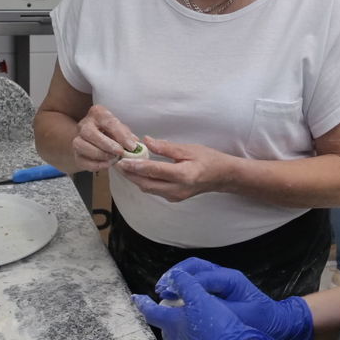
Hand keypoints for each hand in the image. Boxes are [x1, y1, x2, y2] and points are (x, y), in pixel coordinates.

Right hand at [73, 104, 141, 171]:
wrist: (94, 141)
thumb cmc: (110, 133)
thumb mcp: (121, 129)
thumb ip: (127, 135)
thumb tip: (136, 145)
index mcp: (97, 113)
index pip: (108, 122)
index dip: (121, 135)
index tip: (131, 147)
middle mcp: (84, 124)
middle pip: (90, 133)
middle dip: (107, 145)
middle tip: (120, 153)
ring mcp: (77, 139)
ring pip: (81, 146)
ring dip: (100, 154)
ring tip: (113, 159)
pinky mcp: (75, 154)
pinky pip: (81, 160)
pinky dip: (95, 164)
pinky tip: (106, 165)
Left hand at [115, 137, 233, 202]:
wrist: (222, 176)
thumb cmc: (208, 159)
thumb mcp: (189, 149)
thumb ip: (166, 147)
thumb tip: (147, 141)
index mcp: (183, 175)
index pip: (154, 171)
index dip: (136, 166)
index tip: (122, 160)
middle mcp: (177, 189)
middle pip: (146, 183)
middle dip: (130, 174)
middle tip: (117, 163)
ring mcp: (175, 196)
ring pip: (148, 189)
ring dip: (135, 178)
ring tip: (124, 166)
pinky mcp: (173, 198)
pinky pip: (154, 190)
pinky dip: (144, 181)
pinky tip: (138, 172)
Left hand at [132, 268, 277, 339]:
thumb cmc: (214, 326)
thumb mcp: (199, 298)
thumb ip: (185, 284)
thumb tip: (175, 275)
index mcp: (174, 322)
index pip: (152, 312)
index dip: (143, 303)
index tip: (136, 297)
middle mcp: (180, 334)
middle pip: (164, 325)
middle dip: (160, 314)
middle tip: (162, 302)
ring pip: (178, 329)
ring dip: (177, 317)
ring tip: (184, 306)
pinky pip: (192, 332)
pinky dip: (192, 322)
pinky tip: (202, 316)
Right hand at [170, 258, 312, 339]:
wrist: (278, 323)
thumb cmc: (262, 320)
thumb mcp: (242, 316)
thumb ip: (219, 310)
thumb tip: (197, 307)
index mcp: (231, 280)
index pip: (202, 277)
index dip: (183, 284)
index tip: (167, 293)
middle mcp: (225, 276)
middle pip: (195, 266)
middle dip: (177, 274)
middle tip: (162, 288)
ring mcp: (222, 281)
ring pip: (195, 272)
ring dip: (179, 279)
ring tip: (165, 291)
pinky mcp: (220, 290)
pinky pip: (199, 282)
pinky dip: (185, 286)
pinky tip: (176, 298)